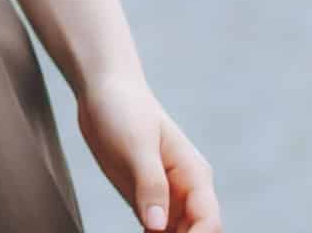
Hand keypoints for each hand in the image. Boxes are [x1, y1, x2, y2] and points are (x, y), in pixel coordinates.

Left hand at [76, 78, 219, 231]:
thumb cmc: (124, 109)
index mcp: (194, 175)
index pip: (208, 221)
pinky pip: (156, 231)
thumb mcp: (136, 145)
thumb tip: (157, 226)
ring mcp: (166, 196)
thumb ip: (150, 185)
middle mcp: (186, 190)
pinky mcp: (146, 199)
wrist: (103, 91)